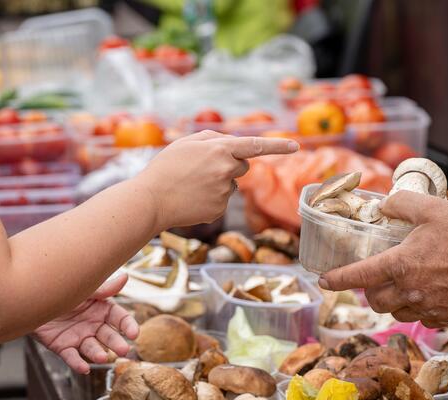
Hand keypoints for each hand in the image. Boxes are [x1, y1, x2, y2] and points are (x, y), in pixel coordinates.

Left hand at [34, 274, 137, 373]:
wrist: (33, 298)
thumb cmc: (62, 290)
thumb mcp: (85, 288)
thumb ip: (104, 288)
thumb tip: (126, 277)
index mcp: (102, 309)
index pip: (120, 319)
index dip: (128, 326)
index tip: (134, 334)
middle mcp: (93, 325)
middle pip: (108, 336)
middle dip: (116, 344)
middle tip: (123, 350)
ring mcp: (79, 337)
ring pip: (91, 348)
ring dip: (98, 354)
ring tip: (102, 358)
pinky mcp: (63, 347)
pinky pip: (71, 357)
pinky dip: (77, 363)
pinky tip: (84, 368)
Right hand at [137, 131, 298, 229]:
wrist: (150, 200)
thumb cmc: (166, 168)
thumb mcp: (187, 143)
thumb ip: (213, 139)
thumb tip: (234, 145)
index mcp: (219, 150)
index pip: (255, 146)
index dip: (278, 146)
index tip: (297, 146)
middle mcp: (226, 171)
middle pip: (242, 166)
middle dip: (229, 165)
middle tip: (202, 169)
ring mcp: (223, 193)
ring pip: (231, 184)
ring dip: (217, 183)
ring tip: (191, 185)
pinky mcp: (218, 211)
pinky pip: (221, 201)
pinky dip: (209, 199)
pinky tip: (192, 199)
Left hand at [319, 191, 447, 327]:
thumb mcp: (432, 208)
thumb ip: (402, 203)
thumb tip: (384, 204)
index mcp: (400, 265)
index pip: (358, 276)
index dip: (337, 279)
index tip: (323, 281)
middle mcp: (409, 291)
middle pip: (375, 299)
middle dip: (368, 291)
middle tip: (373, 279)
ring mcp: (427, 307)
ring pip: (396, 312)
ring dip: (391, 302)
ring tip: (399, 287)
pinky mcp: (445, 317)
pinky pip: (421, 318)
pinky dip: (415, 309)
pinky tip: (424, 296)